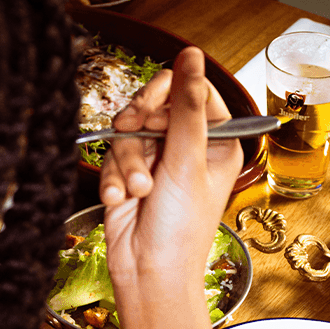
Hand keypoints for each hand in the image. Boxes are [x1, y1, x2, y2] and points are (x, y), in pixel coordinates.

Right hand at [99, 47, 243, 294]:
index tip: (155, 110)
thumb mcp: (187, 161)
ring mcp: (158, 159)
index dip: (169, 95)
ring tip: (137, 189)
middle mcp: (187, 146)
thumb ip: (187, 106)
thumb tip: (193, 56)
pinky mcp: (130, 172)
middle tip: (135, 136)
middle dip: (140, 126)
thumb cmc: (181, 229)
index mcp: (217, 142)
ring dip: (126, 160)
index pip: (193, 91)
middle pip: (155, 103)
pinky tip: (122, 198)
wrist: (149, 272)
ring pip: (128, 129)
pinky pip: (112, 154)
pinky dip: (113, 176)